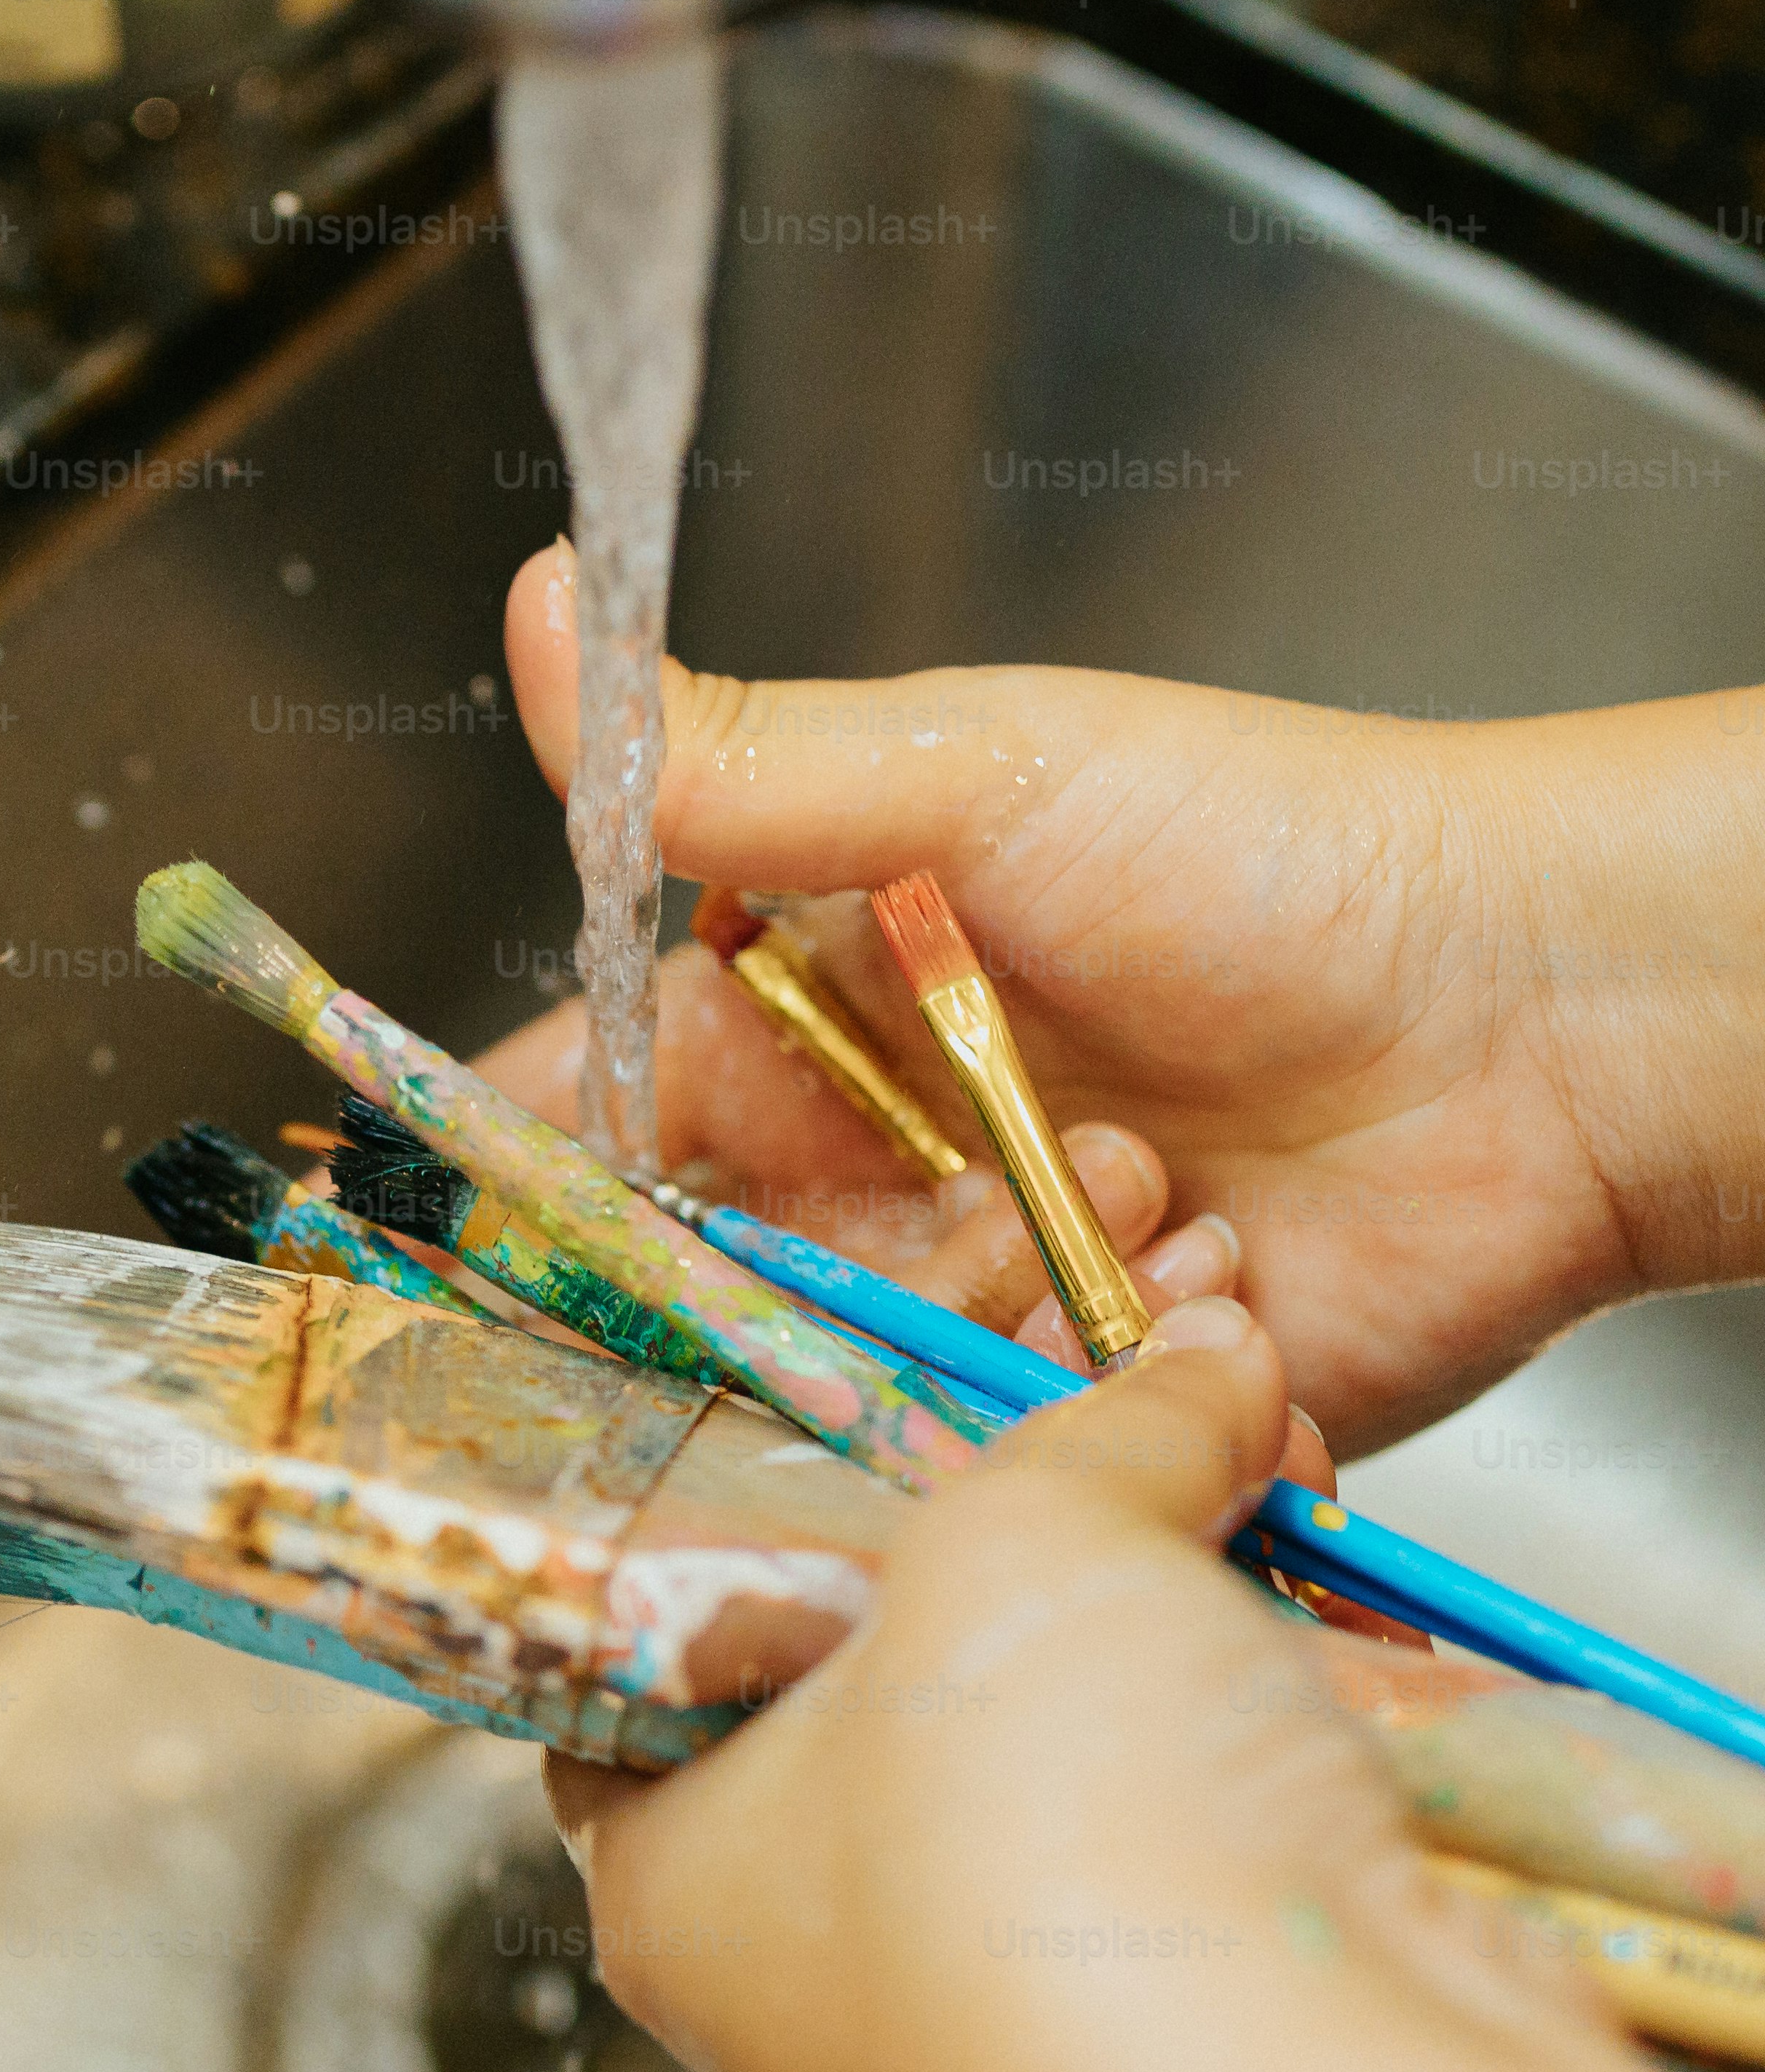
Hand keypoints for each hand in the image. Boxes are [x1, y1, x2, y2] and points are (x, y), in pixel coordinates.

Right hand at [491, 541, 1764, 1453]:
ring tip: (1159, 1180)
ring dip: (1001, 1288)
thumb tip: (529, 609)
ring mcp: (984, 1293)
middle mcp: (877, 1166)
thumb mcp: (981, 772)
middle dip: (819, 1250)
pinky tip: (1219, 1277)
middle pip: (718, 1283)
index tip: (556, 1209)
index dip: (562, 1175)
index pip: (610, 1115)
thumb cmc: (1278, 859)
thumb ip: (733, 761)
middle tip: (952, 1167)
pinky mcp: (1091, 1411)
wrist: (1542, 1016)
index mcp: (814, 1010)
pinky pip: (1016, 1462)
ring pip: (865, 1380)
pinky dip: (1112, 1380)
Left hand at [553, 1304, 1764, 2071]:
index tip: (862, 1380)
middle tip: (1113, 1376)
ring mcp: (1021, 2018)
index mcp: (675, 1871)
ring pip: (1086, 1732)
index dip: (759, 1493)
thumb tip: (1198, 1357)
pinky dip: (1280, 1694)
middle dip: (1031, 1509)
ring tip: (1258, 1441)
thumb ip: (1103, 1427)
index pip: (664, 1650)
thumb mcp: (1027, 1538)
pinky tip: (1333, 1582)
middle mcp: (819, 1969)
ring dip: (1180, 1581)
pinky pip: (1220, 1814)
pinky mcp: (1207, 2034)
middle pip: (898, 1666)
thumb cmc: (1055, 1845)